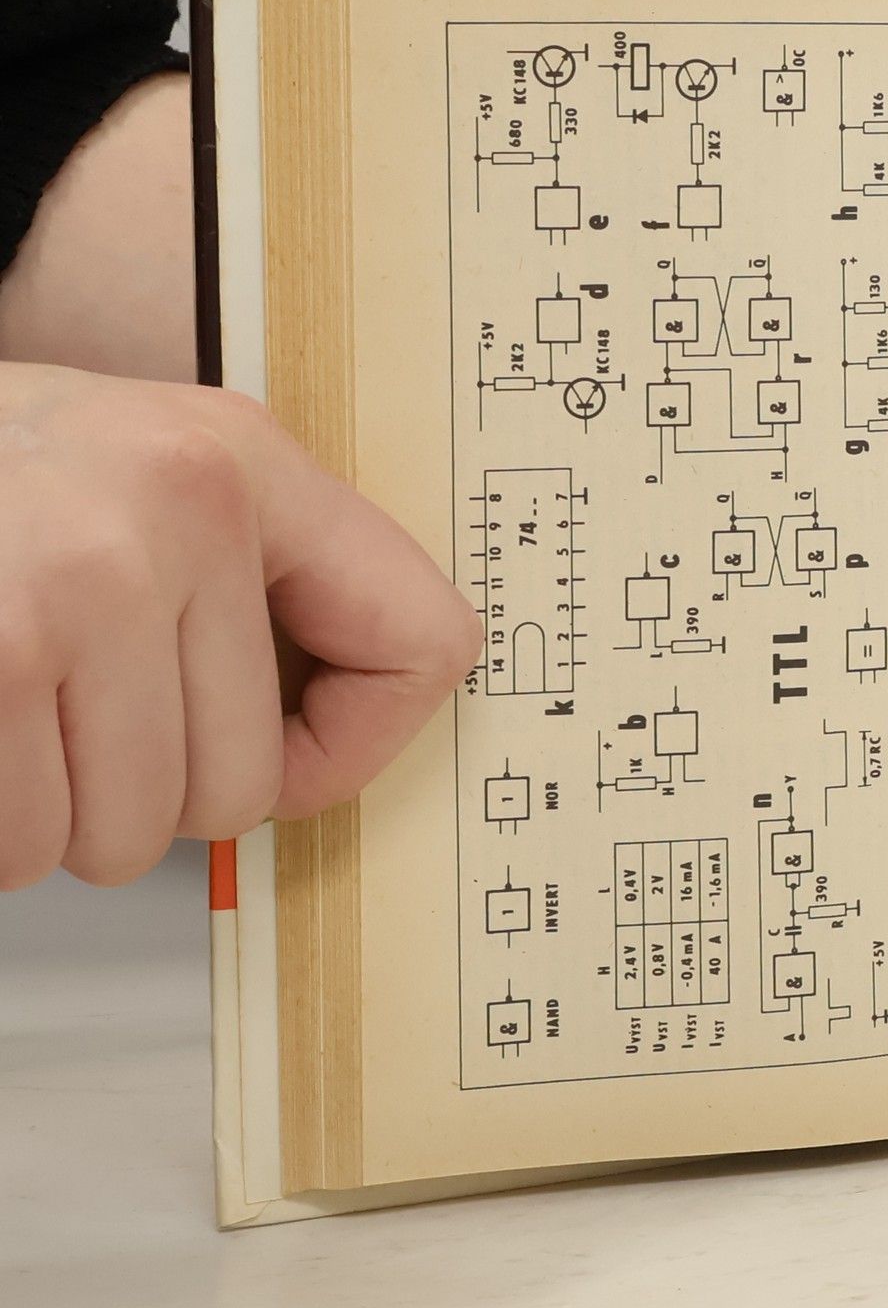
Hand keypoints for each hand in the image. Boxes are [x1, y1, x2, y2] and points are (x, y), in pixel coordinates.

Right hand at [0, 364, 480, 887]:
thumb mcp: (132, 475)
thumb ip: (242, 585)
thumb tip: (329, 746)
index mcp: (238, 460)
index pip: (426, 645)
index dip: (355, 742)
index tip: (292, 756)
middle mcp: (175, 511)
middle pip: (240, 789)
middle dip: (149, 793)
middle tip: (68, 710)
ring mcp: (73, 587)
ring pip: (128, 838)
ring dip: (52, 815)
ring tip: (4, 709)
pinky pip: (22, 847)